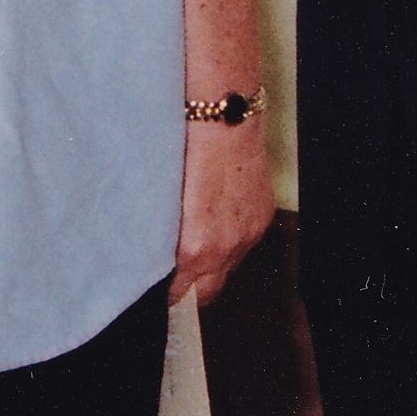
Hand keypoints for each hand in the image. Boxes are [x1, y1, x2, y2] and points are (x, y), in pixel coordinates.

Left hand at [173, 113, 274, 304]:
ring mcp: (247, 236)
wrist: (221, 122)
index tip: (157, 284)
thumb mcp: (162, 203)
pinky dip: (232, 239)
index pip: (178, 293)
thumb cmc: (186, 152)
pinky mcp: (262, 221)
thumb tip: (155, 255)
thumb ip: (162, 237)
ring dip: (213, 262)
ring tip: (198, 238)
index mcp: (194, 248)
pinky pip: (245, 245)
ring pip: (227, 269)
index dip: (166, 290)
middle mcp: (224, 249)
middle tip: (175, 274)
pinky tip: (219, 217)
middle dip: (190, 287)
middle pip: (205, 293)